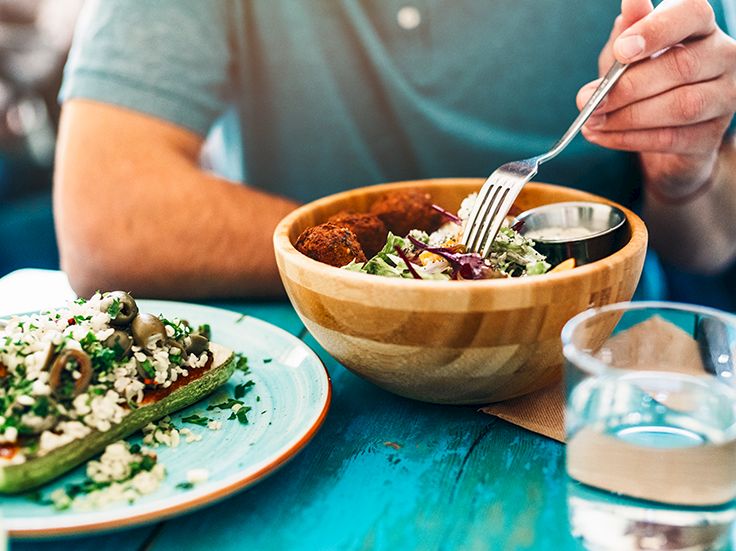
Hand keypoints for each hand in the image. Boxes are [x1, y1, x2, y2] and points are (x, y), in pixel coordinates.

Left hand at [576, 0, 735, 198]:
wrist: (660, 129)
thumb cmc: (644, 79)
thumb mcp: (629, 52)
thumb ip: (628, 32)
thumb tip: (629, 4)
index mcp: (701, 27)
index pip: (692, 14)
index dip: (657, 30)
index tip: (621, 50)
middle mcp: (723, 57)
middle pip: (681, 66)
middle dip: (627, 87)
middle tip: (587, 99)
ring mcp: (724, 97)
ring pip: (680, 106)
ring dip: (627, 117)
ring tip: (591, 121)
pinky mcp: (710, 135)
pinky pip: (670, 139)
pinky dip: (628, 139)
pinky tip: (601, 135)